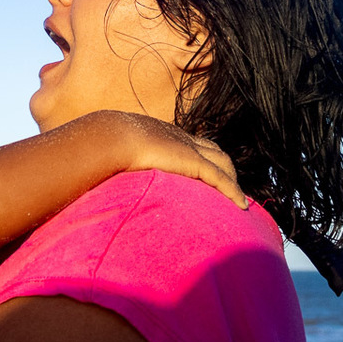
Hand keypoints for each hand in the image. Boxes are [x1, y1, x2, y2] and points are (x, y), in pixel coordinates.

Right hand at [88, 111, 246, 208]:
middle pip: (214, 151)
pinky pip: (221, 179)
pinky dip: (233, 191)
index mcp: (164, 135)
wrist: (111, 137)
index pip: (193, 145)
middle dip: (225, 169)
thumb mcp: (115, 153)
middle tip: (230, 191)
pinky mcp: (193, 162)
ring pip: (222, 163)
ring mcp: (188, 148)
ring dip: (232, 181)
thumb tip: (100, 181)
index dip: (206, 159)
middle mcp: (180, 139)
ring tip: (237, 201)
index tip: (209, 177)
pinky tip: (242, 206)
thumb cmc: (105, 146)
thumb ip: (116, 163)